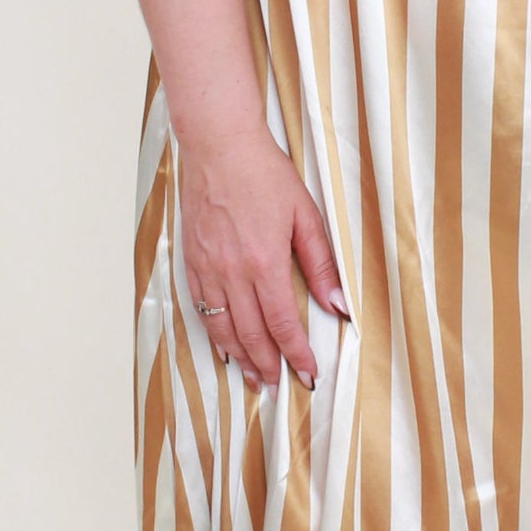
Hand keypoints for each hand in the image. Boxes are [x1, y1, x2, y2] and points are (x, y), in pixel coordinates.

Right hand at [177, 124, 348, 388]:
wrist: (218, 144)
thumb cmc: (264, 173)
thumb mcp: (305, 215)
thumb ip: (322, 264)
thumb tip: (339, 305)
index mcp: (265, 263)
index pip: (283, 324)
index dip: (297, 354)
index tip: (308, 374)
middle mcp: (233, 272)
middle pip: (251, 335)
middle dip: (269, 366)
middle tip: (281, 386)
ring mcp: (208, 268)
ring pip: (223, 329)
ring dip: (241, 358)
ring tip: (255, 378)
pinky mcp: (191, 260)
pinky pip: (202, 309)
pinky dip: (214, 334)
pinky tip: (225, 346)